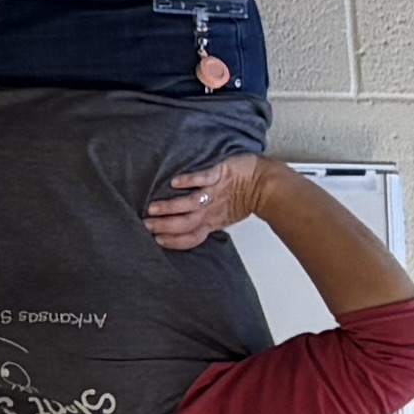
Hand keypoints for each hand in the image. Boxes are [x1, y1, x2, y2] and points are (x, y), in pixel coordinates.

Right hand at [142, 157, 279, 251]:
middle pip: (185, 222)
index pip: (190, 236)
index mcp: (212, 221)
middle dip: (165, 225)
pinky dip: (189, 181)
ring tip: (153, 208)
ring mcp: (214, 192)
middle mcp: (210, 209)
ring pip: (190, 204)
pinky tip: (175, 183)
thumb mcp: (225, 216)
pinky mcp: (219, 174)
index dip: (173, 240)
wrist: (266, 183)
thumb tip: (188, 228)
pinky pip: (203, 178)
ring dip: (171, 207)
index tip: (156, 239)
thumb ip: (207, 221)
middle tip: (147, 225)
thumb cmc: (247, 198)